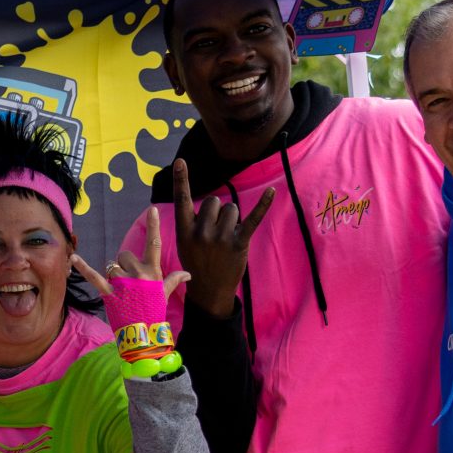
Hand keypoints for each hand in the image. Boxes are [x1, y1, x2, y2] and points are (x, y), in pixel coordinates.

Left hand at [74, 202, 185, 308]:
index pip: (154, 244)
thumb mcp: (164, 293)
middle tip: (129, 280)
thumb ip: (173, 280)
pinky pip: (94, 276)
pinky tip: (74, 258)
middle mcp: (138, 274)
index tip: (152, 209)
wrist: (143, 333)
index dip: (154, 225)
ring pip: (112, 266)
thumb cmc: (155, 312)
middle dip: (124, 264)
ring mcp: (123, 283)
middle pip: (125, 255)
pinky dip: (83, 267)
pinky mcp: (109, 292)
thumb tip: (188, 274)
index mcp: (153, 271)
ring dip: (114, 274)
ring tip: (121, 290)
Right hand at [174, 177, 275, 318]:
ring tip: (227, 236)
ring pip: (231, 208)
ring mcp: (220, 238)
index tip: (180, 161)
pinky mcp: (239, 243)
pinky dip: (263, 204)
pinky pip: (253, 218)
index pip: (181, 201)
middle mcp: (201, 233)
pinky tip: (271, 192)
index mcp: (184, 232)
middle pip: (213, 201)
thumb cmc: (198, 263)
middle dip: (217, 211)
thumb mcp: (185, 244)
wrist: (209, 291)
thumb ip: (192, 223)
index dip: (180, 180)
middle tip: (215, 232)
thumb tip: (211, 202)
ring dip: (232, 218)